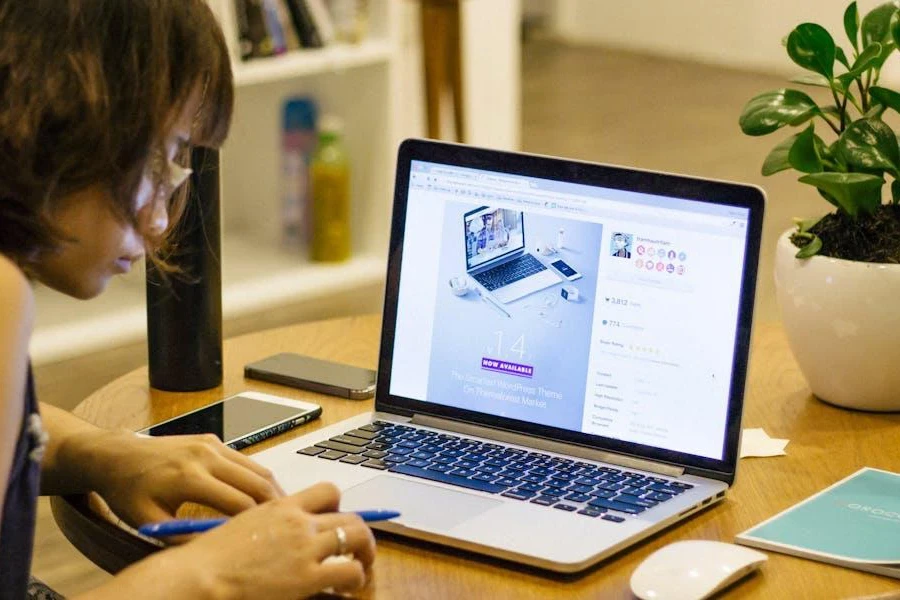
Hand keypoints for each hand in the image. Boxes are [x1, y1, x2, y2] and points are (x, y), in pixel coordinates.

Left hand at [76, 431, 283, 527]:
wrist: (117, 455)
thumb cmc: (129, 491)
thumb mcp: (149, 522)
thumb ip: (183, 536)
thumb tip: (217, 548)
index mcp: (189, 478)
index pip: (239, 503)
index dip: (255, 524)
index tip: (265, 539)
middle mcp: (205, 456)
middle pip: (257, 483)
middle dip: (275, 505)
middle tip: (287, 525)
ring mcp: (211, 444)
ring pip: (257, 468)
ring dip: (271, 490)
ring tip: (280, 512)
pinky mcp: (213, 439)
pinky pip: (245, 460)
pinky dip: (257, 478)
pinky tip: (259, 495)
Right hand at [164, 482, 375, 597]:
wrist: (200, 575)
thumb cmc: (210, 556)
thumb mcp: (243, 525)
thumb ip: (268, 524)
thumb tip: (281, 535)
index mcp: (282, 506)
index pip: (327, 491)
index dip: (339, 506)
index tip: (335, 521)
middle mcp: (299, 522)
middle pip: (350, 516)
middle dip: (360, 534)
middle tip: (358, 549)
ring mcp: (305, 548)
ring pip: (358, 537)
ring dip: (365, 553)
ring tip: (361, 568)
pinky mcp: (307, 576)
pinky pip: (350, 571)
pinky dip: (356, 578)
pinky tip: (347, 588)